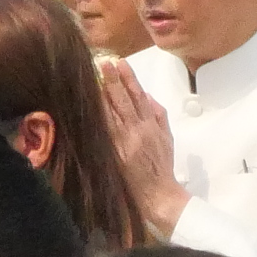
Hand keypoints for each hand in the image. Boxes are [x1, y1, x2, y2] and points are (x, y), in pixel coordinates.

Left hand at [100, 61, 186, 237]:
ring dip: (103, 95)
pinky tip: (89, 107)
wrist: (159, 194)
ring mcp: (126, 142)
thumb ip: (159, 115)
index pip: (139, 96)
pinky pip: (105, 132)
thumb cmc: (162, 167)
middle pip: (124, 100)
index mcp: (152, 125)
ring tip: (93, 79)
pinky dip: (98, 118)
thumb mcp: (167, 138)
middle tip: (103, 63)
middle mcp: (139, 130)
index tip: (121, 63)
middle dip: (113, 80)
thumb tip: (147, 95)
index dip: (130, 79)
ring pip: (113, 113)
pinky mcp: (116, 154)